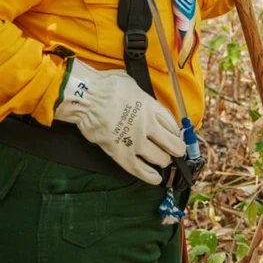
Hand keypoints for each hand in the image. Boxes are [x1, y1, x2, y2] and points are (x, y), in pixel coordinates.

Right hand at [54, 58, 184, 184]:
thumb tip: (146, 102)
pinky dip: (150, 176)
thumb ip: (143, 97)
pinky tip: (156, 178)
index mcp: (150, 107)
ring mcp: (134, 141)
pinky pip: (139, 169)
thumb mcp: (132, 84)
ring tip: (163, 161)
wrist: (85, 98)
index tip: (176, 135)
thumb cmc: (105, 87)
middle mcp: (147, 125)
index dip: (176, 132)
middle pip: (171, 144)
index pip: (172, 124)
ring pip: (159, 158)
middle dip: (176, 149)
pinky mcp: (121, 154)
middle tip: (175, 150)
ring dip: (164, 161)